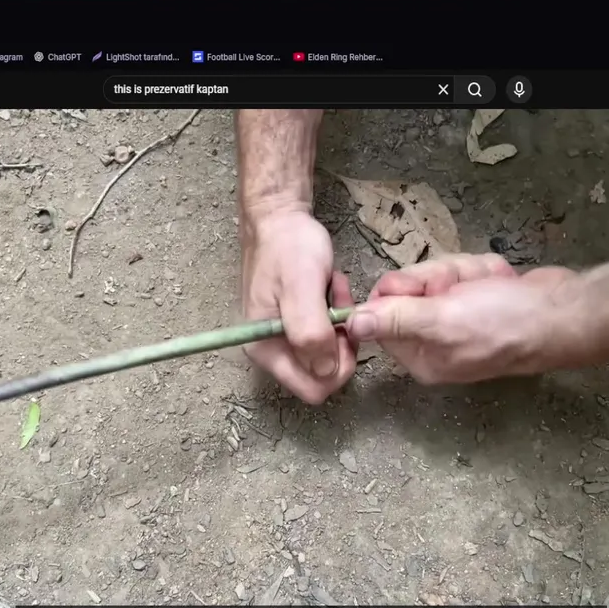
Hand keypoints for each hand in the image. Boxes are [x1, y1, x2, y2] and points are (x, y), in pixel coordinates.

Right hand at [241, 209, 355, 403]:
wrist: (278, 219)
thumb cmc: (287, 247)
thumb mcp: (301, 286)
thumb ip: (310, 332)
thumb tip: (326, 371)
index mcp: (265, 349)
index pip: (312, 389)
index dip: (337, 367)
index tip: (343, 329)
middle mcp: (271, 351)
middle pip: (322, 375)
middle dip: (341, 345)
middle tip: (341, 306)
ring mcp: (282, 339)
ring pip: (327, 355)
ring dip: (340, 327)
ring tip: (335, 292)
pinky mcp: (295, 326)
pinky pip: (326, 336)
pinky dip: (335, 317)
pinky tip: (332, 291)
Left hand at [346, 254, 578, 383]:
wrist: (566, 311)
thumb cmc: (507, 323)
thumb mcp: (444, 321)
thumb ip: (395, 320)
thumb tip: (351, 324)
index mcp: (421, 357)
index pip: (382, 314)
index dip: (402, 290)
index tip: (428, 288)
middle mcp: (434, 340)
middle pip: (408, 288)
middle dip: (440, 276)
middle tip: (462, 287)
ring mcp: (457, 317)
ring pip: (437, 273)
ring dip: (464, 271)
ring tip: (489, 285)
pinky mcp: (477, 297)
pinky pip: (462, 270)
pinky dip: (483, 270)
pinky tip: (500, 281)